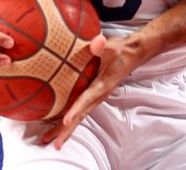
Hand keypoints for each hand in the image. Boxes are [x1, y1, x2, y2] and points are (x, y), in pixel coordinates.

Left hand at [39, 34, 128, 148]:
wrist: (132, 54)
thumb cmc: (120, 50)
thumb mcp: (110, 46)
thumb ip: (101, 46)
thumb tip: (99, 41)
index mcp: (102, 85)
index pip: (86, 99)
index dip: (76, 110)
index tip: (65, 121)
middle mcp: (99, 95)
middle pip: (81, 116)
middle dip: (66, 130)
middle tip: (54, 143)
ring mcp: (96, 97)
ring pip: (80, 116)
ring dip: (66, 129)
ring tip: (52, 141)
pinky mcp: (94, 96)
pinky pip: (81, 111)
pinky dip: (70, 120)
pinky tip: (60, 127)